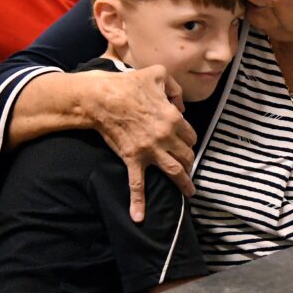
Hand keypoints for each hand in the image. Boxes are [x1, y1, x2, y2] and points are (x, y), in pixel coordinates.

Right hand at [89, 65, 196, 221]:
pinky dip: (138, 202)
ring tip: (189, 192)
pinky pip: (137, 184)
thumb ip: (174, 87)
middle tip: (190, 168)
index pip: (190, 135)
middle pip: (186, 155)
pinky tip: (139, 217)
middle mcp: (165, 137)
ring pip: (173, 171)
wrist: (102, 98)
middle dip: (191, 162)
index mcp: (173, 118)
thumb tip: (181, 104)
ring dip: (183, 183)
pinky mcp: (133, 158)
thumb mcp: (158, 75)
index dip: (190, 140)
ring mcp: (150, 150)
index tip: (188, 144)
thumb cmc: (129, 84)